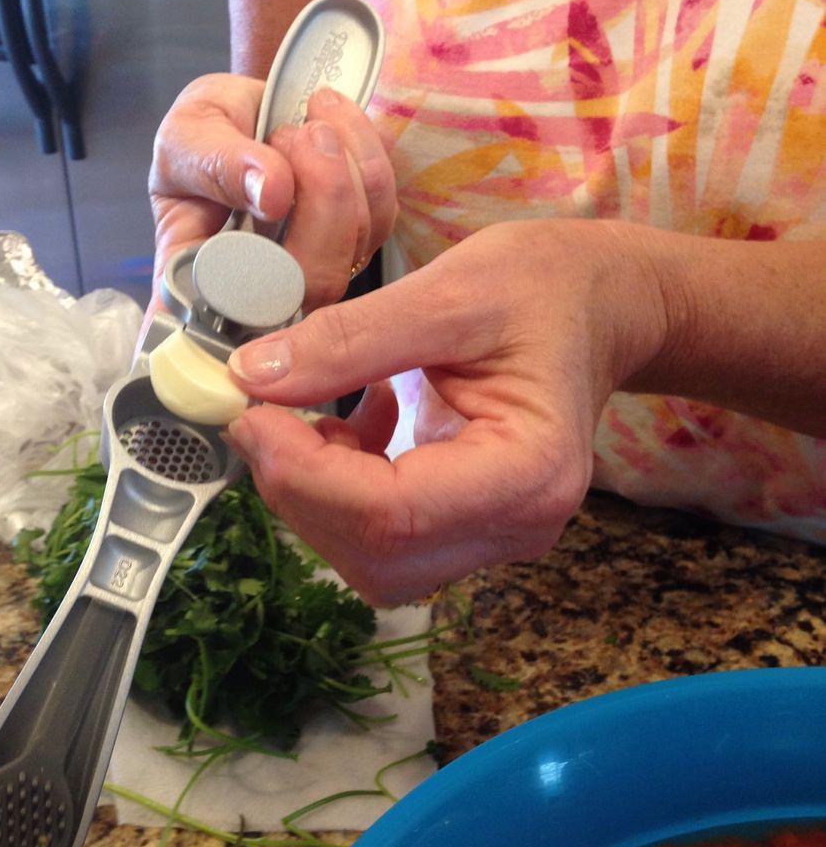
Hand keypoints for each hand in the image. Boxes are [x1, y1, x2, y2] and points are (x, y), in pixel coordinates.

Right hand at [145, 75, 396, 327]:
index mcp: (199, 283)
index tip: (266, 235)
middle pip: (311, 283)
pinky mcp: (356, 240)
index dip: (250, 310)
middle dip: (322, 197)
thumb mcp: (187, 137)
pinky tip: (334, 119)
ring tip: (309, 119)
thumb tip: (272, 192)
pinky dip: (365, 153)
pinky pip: (380, 208)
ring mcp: (316, 271)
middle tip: (301, 133)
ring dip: (343, 163)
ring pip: (354, 241)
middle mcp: (263, 295)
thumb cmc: (205, 135)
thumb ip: (219, 164)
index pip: (219, 330)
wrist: (252, 108)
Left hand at [223, 220, 669, 604]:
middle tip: (261, 411)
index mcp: (530, 472)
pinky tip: (351, 423)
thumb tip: (252, 378)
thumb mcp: (447, 292)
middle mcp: (518, 525)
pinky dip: (339, 488)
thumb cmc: (543, 289)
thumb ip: (349, 339)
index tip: (250, 412)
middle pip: (376, 552)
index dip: (302, 475)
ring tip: (311, 411)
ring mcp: (493, 535)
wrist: (596, 307)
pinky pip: (381, 537)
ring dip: (314, 492)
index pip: (391, 515)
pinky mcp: (465, 526)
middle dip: (298, 489)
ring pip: (371, 557)